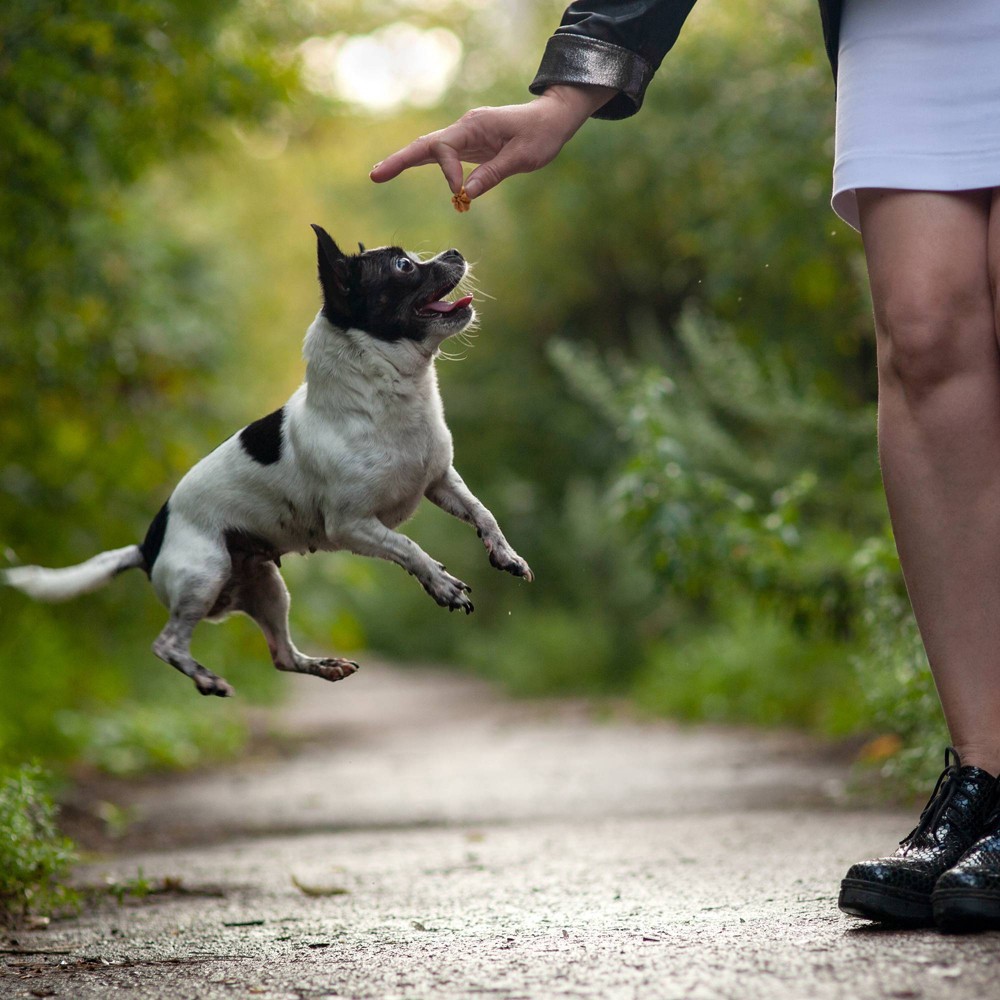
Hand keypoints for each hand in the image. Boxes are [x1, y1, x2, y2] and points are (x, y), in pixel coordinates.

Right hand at [369, 84, 616, 200]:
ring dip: (405, 162)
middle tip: (375, 176)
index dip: (446, 174)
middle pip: (424, 145)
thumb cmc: (541, 135)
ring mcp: (466, 136)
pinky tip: (405, 170)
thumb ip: (492, 174)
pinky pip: (442, 157)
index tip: (461, 195)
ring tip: (379, 174)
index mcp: (474, 126)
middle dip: (399, 160)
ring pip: (429, 150)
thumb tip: (464, 195)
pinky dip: (424, 165)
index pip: (444, 149)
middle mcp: (465, 128)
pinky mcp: (470, 146)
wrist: (553, 119)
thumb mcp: (521, 158)